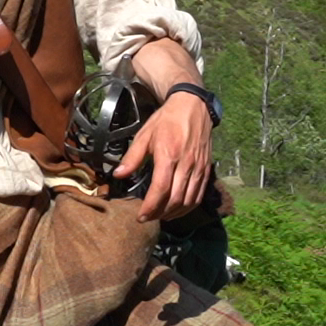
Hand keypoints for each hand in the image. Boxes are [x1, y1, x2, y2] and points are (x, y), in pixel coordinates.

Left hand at [114, 90, 212, 222]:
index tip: (141, 216)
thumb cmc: (166, 120)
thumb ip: (132, 157)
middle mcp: (186, 164)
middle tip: (148, 218)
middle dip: (160, 214)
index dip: (150, 207)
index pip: (161, 189)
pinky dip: (188, 207)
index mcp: (169, 155)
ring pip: (189, 200)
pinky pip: (199, 194)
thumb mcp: (145, 135)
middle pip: (175, 199)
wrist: (192, 106)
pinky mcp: (206, 169)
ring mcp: (198, 168)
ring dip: (175, 213)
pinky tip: (177, 209)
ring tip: (161, 216)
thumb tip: (119, 175)